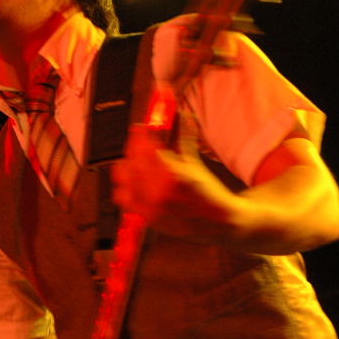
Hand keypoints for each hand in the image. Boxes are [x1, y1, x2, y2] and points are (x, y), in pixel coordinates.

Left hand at [111, 123, 234, 241]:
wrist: (217, 222)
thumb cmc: (208, 193)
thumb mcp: (195, 163)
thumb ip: (184, 138)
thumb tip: (183, 115)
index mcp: (171, 175)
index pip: (145, 146)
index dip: (140, 134)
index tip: (140, 127)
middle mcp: (156, 191)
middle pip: (131, 159)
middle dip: (134, 147)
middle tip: (140, 141)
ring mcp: (147, 205)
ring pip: (122, 176)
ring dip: (127, 165)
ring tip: (136, 161)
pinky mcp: (143, 216)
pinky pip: (121, 196)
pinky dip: (124, 185)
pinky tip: (134, 181)